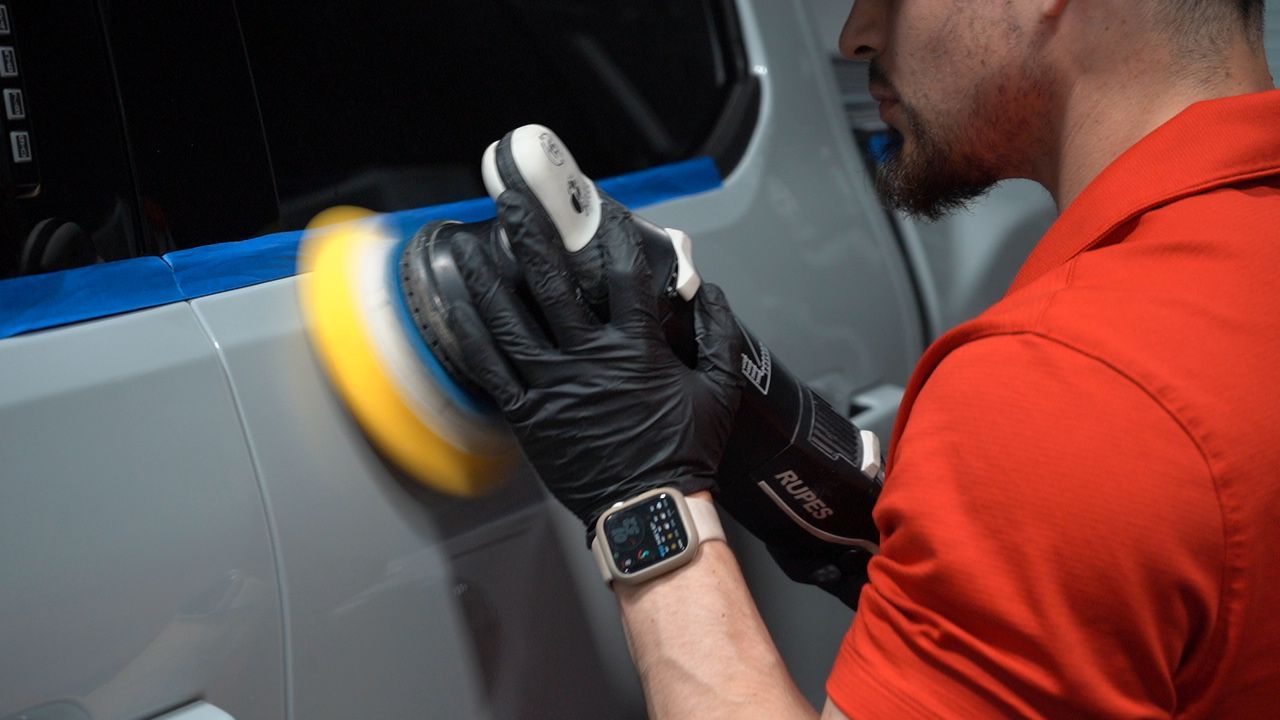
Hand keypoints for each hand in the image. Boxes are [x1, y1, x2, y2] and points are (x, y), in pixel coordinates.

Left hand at [449, 189, 743, 530]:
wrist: (647, 512)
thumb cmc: (681, 455)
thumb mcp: (720, 391)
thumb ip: (718, 336)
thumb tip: (711, 293)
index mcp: (636, 348)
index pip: (624, 274)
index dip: (614, 235)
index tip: (602, 210)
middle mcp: (588, 357)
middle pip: (552, 280)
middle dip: (530, 231)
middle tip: (511, 197)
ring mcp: (552, 384)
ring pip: (509, 317)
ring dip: (485, 273)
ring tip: (465, 240)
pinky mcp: (527, 414)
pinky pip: (490, 367)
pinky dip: (469, 333)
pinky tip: (454, 305)